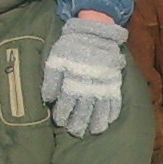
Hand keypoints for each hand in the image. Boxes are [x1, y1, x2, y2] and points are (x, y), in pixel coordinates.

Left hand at [40, 14, 127, 136]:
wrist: (95, 31)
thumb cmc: (71, 45)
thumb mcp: (55, 59)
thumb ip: (51, 80)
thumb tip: (47, 100)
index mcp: (73, 82)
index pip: (67, 104)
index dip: (64, 115)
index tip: (62, 123)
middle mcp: (88, 87)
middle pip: (84, 110)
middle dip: (80, 122)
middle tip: (77, 132)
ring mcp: (103, 85)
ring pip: (100, 108)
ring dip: (98, 121)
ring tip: (96, 130)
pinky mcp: (114, 80)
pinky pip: (115, 99)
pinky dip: (113, 110)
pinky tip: (111, 119)